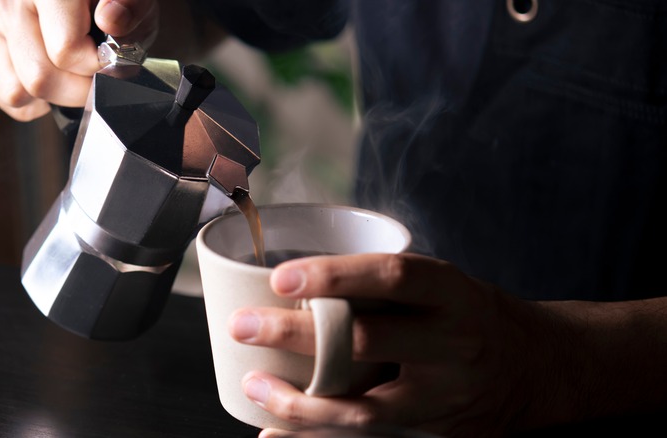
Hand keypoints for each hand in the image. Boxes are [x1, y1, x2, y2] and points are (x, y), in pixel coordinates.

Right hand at [0, 0, 158, 120]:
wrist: (82, 2)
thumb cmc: (110, 1)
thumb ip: (130, 8)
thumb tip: (111, 20)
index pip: (65, 51)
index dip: (97, 66)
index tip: (110, 59)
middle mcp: (8, 2)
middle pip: (39, 79)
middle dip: (77, 90)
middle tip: (94, 74)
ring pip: (16, 92)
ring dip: (53, 96)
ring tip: (72, 74)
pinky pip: (2, 95)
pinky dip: (31, 100)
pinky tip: (52, 78)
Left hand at [228, 253, 568, 436]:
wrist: (536, 370)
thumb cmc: (471, 316)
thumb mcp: (443, 286)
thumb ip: (387, 286)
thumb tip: (299, 282)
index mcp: (451, 293)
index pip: (392, 277)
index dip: (335, 276)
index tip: (281, 278)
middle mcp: (452, 343)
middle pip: (367, 342)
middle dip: (296, 336)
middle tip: (242, 326)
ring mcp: (444, 393)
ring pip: (363, 405)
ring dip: (299, 399)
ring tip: (253, 384)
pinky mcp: (432, 429)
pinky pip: (368, 434)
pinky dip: (317, 434)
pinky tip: (276, 431)